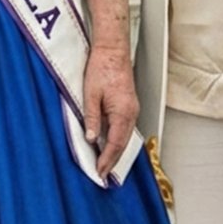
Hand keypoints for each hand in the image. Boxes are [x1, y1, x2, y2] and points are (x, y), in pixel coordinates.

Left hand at [83, 42, 138, 179]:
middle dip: (113, 160)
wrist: (112, 48)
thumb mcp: (90, 94)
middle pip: (123, 144)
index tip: (100, 172)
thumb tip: (91, 138)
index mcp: (123, 112)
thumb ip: (92, 118)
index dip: (107, 160)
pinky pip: (125, 127)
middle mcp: (131, 112)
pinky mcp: (129, 103)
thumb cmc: (102, 66)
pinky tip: (109, 142)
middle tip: (103, 174)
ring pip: (125, 136)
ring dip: (116, 150)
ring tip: (105, 163)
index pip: (115, 144)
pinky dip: (118, 138)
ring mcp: (132, 108)